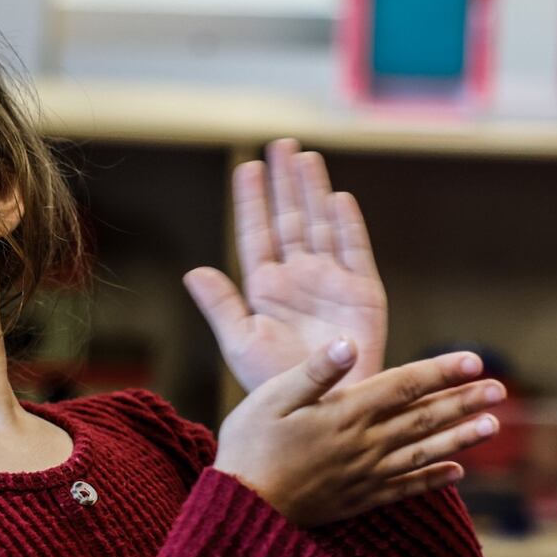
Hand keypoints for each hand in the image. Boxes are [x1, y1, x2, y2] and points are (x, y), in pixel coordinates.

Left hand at [184, 139, 387, 391]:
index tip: (245, 166)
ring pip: (320, 225)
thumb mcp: (241, 344)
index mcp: (265, 289)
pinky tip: (337, 199)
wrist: (322, 411)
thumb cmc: (278, 386)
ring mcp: (331, 283)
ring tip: (305, 157)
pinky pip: (354, 251)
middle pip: (290, 219)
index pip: (256, 233)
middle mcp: (299, 278)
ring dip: (313, 192)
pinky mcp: (362, 293)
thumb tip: (194, 270)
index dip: (251, 201)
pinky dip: (347, 225)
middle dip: (284, 183)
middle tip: (280, 145)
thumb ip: (221, 305)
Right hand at [213, 339, 504, 526]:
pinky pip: (407, 489)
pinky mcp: (360, 499)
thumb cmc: (249, 446)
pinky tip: (457, 473)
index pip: (405, 385)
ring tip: (492, 426)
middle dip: (464, 401)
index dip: (442, 370)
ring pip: (425, 452)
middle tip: (501, 389)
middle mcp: (365, 444)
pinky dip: (434, 480)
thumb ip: (314, 371)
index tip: (475, 359)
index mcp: (346, 412)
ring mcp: (366, 474)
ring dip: (461, 438)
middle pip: (425, 417)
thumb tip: (348, 342)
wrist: (241, 511)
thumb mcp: (270, 398)